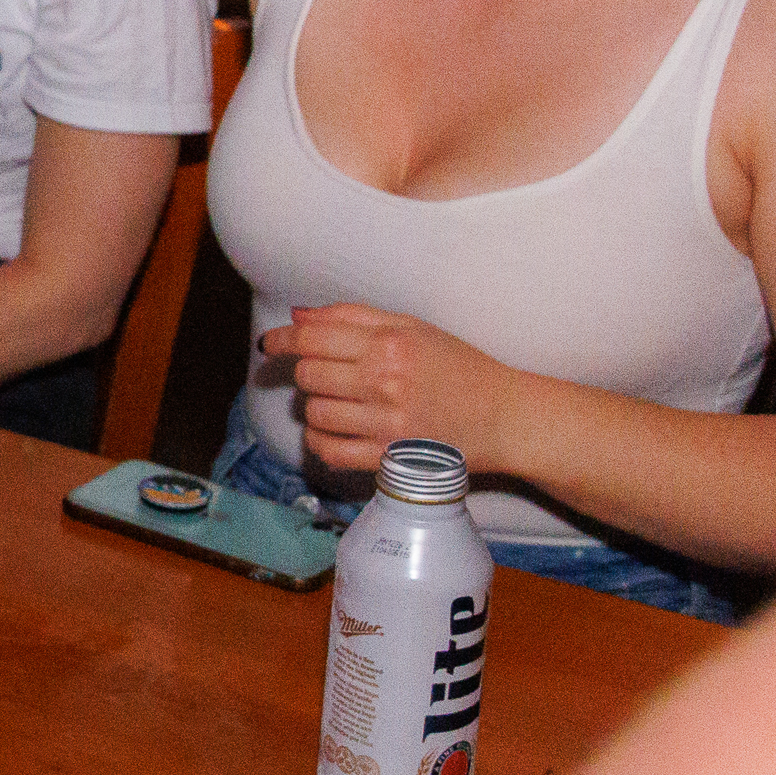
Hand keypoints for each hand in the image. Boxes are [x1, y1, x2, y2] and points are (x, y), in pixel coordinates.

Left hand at [259, 302, 516, 479]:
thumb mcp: (413, 328)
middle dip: (308, 373)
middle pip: (309, 376)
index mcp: (391, 344)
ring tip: (341, 401)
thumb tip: (298, 316)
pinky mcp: (389, 458)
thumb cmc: (459, 368)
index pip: (313, 339)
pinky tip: (333, 430)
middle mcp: (386, 382)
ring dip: (317, 406)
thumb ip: (353, 317)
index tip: (270, 344)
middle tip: (327, 374)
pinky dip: (319, 441)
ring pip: (314, 413)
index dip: (282, 340)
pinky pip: (328, 451)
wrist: (505, 418)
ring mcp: (387, 423)